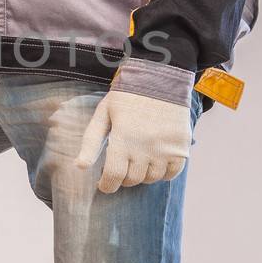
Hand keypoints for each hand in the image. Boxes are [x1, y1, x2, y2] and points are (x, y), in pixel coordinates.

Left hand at [75, 89, 191, 192]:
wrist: (161, 78)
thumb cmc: (127, 96)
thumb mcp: (103, 113)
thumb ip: (91, 141)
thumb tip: (80, 167)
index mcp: (123, 138)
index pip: (113, 177)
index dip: (106, 185)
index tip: (104, 184)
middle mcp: (145, 147)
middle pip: (132, 180)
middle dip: (122, 177)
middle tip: (120, 165)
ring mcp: (165, 149)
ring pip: (151, 179)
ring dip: (142, 175)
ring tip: (137, 160)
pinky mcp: (181, 147)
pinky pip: (171, 174)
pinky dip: (162, 173)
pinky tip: (155, 161)